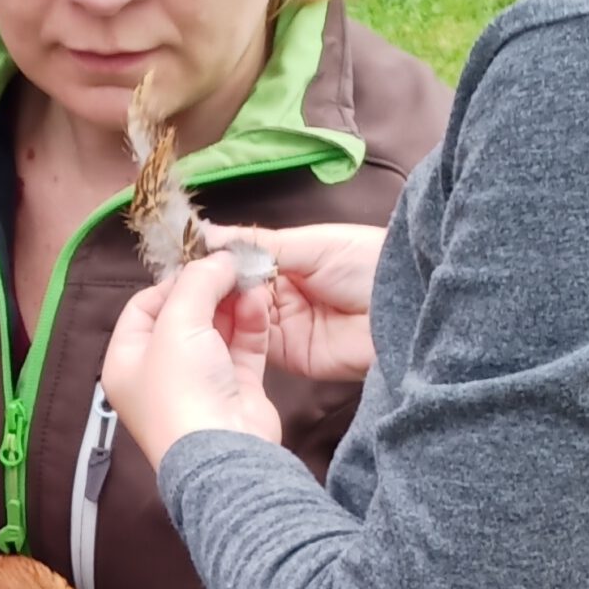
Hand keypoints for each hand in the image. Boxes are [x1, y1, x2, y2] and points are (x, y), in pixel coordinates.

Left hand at [102, 253, 283, 466]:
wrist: (224, 452)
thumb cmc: (182, 391)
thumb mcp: (178, 324)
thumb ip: (196, 284)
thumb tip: (217, 259)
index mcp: (127, 360)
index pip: (143, 307)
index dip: (171, 282)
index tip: (199, 263)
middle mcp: (160, 372)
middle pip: (184, 316)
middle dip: (208, 288)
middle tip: (231, 264)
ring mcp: (200, 381)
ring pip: (217, 329)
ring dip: (233, 301)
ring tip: (250, 275)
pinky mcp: (236, 388)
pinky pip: (242, 346)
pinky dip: (251, 323)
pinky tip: (260, 299)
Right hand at [200, 222, 385, 382]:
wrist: (405, 309)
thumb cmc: (367, 263)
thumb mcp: (311, 244)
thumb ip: (259, 244)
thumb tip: (209, 233)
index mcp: (289, 261)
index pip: (241, 261)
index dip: (215, 260)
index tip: (184, 255)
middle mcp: (283, 294)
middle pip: (235, 292)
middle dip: (212, 286)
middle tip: (182, 279)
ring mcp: (286, 326)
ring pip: (239, 318)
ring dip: (221, 309)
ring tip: (195, 296)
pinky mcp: (290, 355)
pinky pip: (254, 344)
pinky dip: (236, 332)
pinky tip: (217, 318)